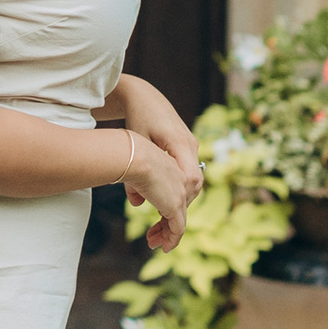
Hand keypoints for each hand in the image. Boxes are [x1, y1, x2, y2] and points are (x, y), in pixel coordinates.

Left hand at [116, 80, 202, 220]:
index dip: (183, 202)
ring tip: (159, 223)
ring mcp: (190, 147)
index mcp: (180, 143)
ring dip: (179, 202)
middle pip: (194, 185)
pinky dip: (177, 191)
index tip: (170, 221)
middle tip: (159, 233)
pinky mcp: (185, 148)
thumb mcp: (133, 142)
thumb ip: (135, 172)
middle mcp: (191, 146)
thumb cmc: (137, 116)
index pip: (191, 179)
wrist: (143, 95)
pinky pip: (187, 174)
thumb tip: (137, 204)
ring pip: (193, 182)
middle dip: (179, 209)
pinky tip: (161, 202)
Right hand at [133, 141, 192, 254]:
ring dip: (166, 235)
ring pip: (178, 221)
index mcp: (172, 171)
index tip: (155, 218)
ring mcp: (180, 195)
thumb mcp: (133, 175)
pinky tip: (165, 248)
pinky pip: (177, 229)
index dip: (164, 209)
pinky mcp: (175, 206)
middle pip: (178, 210)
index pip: (173, 194)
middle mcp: (180, 183)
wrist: (136, 156)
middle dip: (165, 225)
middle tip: (154, 236)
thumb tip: (137, 203)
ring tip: (155, 244)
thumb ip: (137, 190)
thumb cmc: (130, 159)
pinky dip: (172, 240)